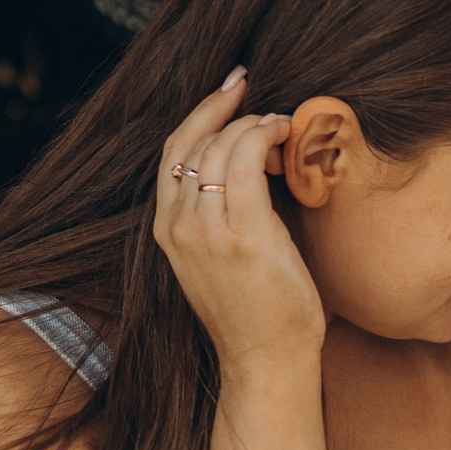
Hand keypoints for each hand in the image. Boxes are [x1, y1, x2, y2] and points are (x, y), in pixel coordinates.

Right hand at [152, 69, 321, 371]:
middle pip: (192, 142)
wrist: (266, 360)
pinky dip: (264, 135)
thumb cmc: (256, 312)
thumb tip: (249, 166)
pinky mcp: (242, 234)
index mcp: (167, 231)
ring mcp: (207, 231)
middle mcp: (178, 226)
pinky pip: (246, 161)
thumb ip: (219, 216)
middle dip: (224, 106)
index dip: (199, 114)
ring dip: (252, 122)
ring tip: (280, 122)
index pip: (173, 154)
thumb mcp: (220, 259)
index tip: (228, 89)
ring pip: (219, 146)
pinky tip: (283, 134)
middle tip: (254, 88)